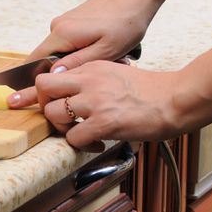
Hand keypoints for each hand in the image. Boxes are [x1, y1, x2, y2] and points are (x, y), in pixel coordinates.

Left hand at [9, 61, 181, 151]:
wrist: (176, 99)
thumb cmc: (150, 90)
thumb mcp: (115, 72)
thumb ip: (91, 78)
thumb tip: (72, 90)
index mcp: (91, 67)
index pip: (51, 73)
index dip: (41, 90)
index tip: (36, 100)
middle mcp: (89, 80)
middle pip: (42, 87)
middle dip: (43, 105)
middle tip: (58, 118)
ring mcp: (95, 100)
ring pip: (53, 114)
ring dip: (62, 129)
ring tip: (79, 133)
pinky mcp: (105, 122)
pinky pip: (74, 137)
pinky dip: (81, 145)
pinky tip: (97, 144)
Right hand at [26, 0, 162, 71]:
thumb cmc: (126, 22)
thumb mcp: (106, 50)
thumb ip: (77, 63)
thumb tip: (54, 74)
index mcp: (62, 33)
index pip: (35, 61)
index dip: (39, 78)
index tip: (52, 90)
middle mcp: (57, 26)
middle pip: (49, 57)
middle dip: (67, 70)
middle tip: (94, 73)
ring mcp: (64, 21)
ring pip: (61, 51)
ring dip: (78, 60)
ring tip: (106, 58)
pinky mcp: (72, 20)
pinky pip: (69, 42)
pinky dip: (83, 50)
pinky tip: (104, 48)